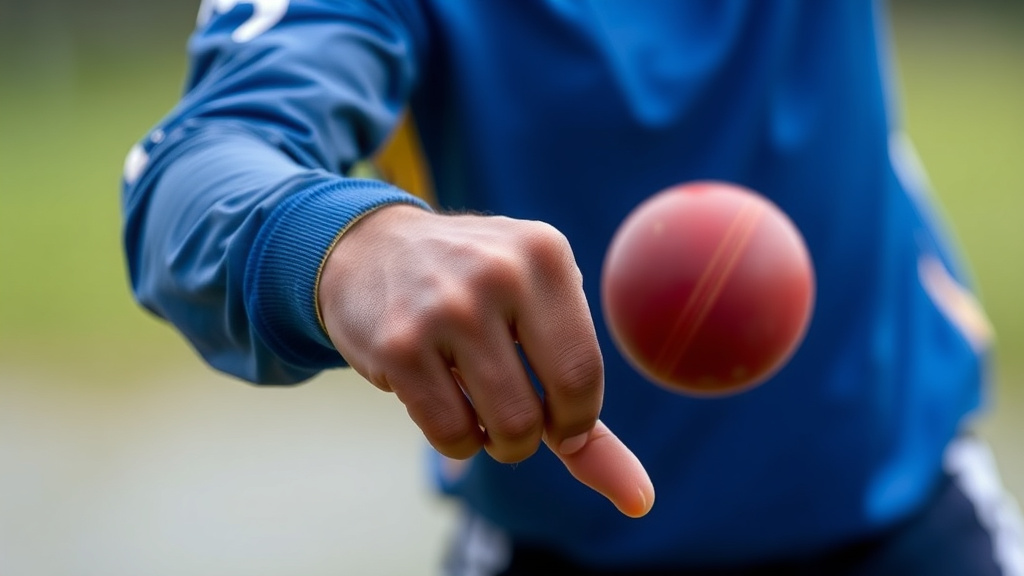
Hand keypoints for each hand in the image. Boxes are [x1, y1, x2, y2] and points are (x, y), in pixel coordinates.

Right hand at [318, 204, 653, 516]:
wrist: (370, 250)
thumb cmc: (475, 293)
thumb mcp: (535, 313)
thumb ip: (582, 398)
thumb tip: (638, 498)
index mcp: (545, 254)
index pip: (583, 372)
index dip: (576, 418)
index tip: (558, 419)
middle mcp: (499, 274)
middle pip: (546, 410)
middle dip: (533, 435)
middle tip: (515, 417)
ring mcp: (445, 309)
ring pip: (503, 429)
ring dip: (496, 441)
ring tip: (478, 407)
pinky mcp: (398, 346)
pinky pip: (451, 435)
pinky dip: (456, 440)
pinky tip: (442, 400)